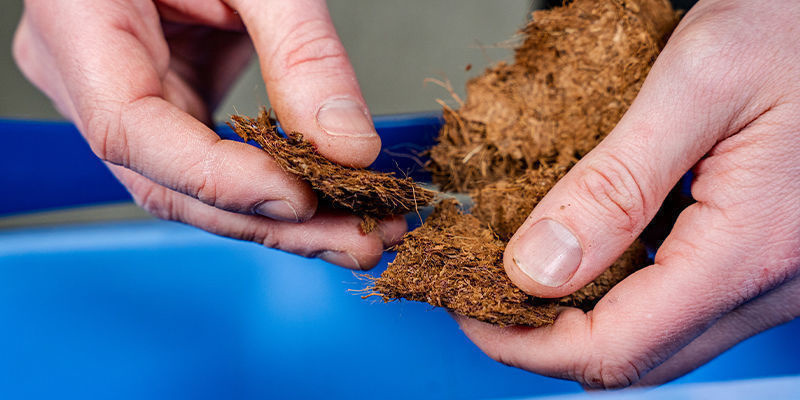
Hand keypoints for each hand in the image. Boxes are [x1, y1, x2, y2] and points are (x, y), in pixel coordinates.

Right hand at [13, 0, 405, 268]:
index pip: (132, 131)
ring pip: (196, 187)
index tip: (303, 199)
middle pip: (172, 182)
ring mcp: (122, 95)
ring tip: (360, 234)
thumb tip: (350, 148)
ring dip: (283, 219)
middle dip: (273, 222)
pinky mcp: (165, 100)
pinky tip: (330, 204)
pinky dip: (274, 186)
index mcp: (78, 22)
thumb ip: (301, 52)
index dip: (219, 178)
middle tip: (360, 240)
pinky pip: (212, 161)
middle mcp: (86, 76)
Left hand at [456, 0, 799, 387]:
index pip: (615, 347)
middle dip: (542, 337)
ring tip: (519, 269)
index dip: (525, 341)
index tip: (469, 304)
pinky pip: (677, 304)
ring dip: (576, 316)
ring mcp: (770, 278)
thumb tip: (537, 268)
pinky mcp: (763, 259)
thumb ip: (615, 184)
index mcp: (749, 249)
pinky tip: (582, 250)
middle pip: (631, 357)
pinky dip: (615, 291)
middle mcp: (767, 283)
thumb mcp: (696, 83)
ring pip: (653, 338)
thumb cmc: (792, 26)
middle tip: (483, 290)